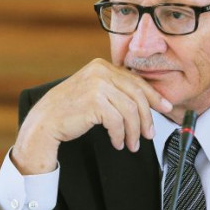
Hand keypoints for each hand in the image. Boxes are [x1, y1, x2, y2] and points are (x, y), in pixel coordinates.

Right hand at [12, 58, 171, 174]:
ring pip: (130, 111)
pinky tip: (118, 142)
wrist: (44, 122)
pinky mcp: (94, 102)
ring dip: (133, 132)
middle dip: (147, 118)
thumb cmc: (68, 111)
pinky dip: (120, 136)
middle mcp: (100, 71)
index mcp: (102, 66)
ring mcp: (97, 85)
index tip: (165, 107)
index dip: (154, 96)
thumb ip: (115, 91)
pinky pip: (118, 122)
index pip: (136, 81)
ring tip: (131, 144)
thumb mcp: (93, 93)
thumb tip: (146, 101)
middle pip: (137, 96)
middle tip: (148, 134)